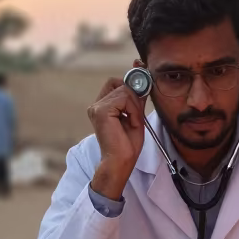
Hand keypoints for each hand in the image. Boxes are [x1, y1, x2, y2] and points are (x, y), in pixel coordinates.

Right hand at [87, 77, 146, 198]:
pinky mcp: (101, 111)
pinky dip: (133, 110)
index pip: (115, 82)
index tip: (141, 76)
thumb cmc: (127, 145)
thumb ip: (136, 98)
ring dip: (135, 106)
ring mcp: (97, 107)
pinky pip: (125, 99)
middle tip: (137, 114)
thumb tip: (142, 78)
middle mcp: (96, 105)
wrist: (120, 162)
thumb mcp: (135, 116)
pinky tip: (130, 123)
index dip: (130, 79)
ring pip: (125, 91)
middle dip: (134, 95)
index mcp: (102, 106)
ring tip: (132, 122)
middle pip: (120, 83)